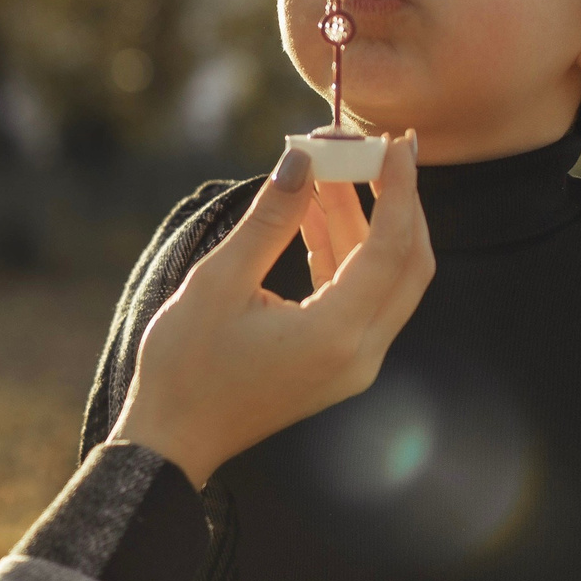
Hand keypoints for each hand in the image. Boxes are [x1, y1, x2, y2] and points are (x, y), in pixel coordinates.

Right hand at [110, 133, 433, 488]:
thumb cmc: (185, 366)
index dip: (399, 189)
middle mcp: (360, 354)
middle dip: (400, 202)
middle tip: (384, 148)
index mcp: (337, 335)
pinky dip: (346, 253)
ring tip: (331, 170)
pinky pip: (358, 297)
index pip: (392, 248)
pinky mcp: (337, 364)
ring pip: (384, 279)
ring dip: (367, 223)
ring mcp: (353, 363)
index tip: (395, 140)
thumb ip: (269, 219)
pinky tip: (317, 213)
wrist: (172, 439)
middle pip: (408, 265)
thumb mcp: (219, 281)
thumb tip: (302, 160)